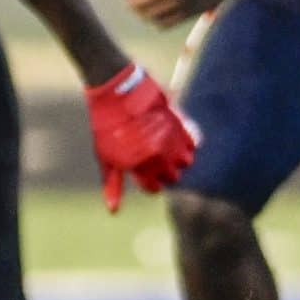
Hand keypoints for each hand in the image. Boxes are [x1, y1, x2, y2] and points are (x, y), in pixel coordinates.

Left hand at [83, 61, 197, 212]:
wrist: (116, 89)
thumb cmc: (107, 125)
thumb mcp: (105, 155)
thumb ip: (112, 183)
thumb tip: (113, 210)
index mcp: (140, 166)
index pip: (155, 189)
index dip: (149, 184)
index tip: (143, 175)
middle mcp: (160, 156)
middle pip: (173, 177)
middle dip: (164, 173)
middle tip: (152, 161)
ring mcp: (172, 139)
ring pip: (187, 161)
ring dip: (178, 159)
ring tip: (164, 149)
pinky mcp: (181, 123)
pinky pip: (194, 142)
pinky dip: (188, 143)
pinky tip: (174, 138)